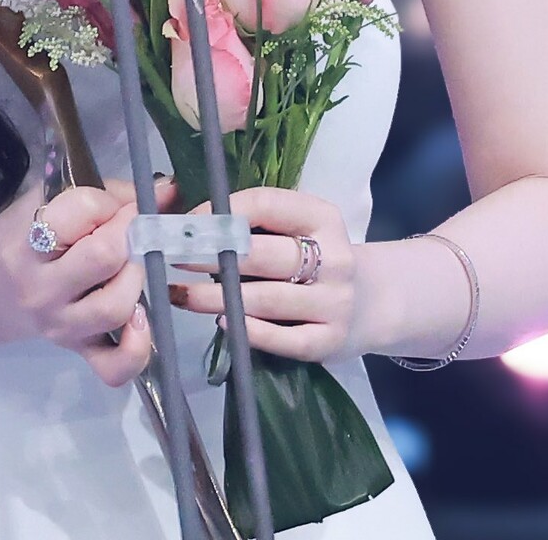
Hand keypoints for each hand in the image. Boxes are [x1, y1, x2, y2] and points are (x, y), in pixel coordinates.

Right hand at [0, 175, 179, 387]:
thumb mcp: (44, 201)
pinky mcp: (78, 350)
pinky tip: (140, 318)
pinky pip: (115, 366)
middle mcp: (42, 289)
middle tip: (128, 228)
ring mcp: (61, 325)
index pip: (81, 210)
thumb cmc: (19, 236)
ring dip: (135, 276)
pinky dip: (137, 348)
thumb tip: (168, 190)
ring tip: (129, 264)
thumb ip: (103, 192)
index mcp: (28, 242)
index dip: (108, 201)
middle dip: (129, 232)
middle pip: (104, 256)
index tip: (110, 205)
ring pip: (115, 306)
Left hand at [167, 186, 356, 363]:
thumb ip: (261, 222)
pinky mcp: (328, 342)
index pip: (266, 204)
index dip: (221, 212)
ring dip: (216, 296)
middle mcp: (333, 258)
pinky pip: (282, 339)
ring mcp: (334, 303)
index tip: (187, 223)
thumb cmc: (319, 257)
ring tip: (182, 295)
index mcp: (322, 217)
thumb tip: (195, 221)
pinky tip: (222, 322)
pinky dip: (249, 331)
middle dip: (211, 255)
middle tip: (174, 259)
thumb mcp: (303, 227)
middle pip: (261, 254)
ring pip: (266, 298)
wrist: (373, 302)